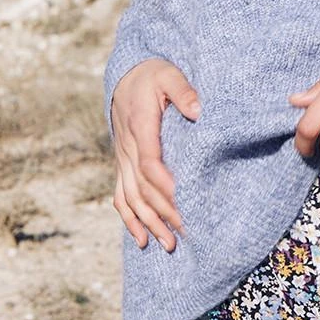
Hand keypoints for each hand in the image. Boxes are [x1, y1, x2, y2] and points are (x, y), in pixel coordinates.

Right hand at [110, 58, 200, 252]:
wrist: (127, 75)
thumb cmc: (153, 75)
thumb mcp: (169, 74)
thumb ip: (183, 91)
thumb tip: (199, 110)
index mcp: (139, 126)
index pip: (150, 163)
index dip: (166, 185)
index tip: (185, 202)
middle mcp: (127, 147)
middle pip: (143, 187)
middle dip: (164, 212)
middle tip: (187, 233)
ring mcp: (123, 158)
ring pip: (131, 197)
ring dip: (149, 222)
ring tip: (169, 245)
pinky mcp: (123, 164)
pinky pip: (121, 196)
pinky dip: (129, 219)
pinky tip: (141, 239)